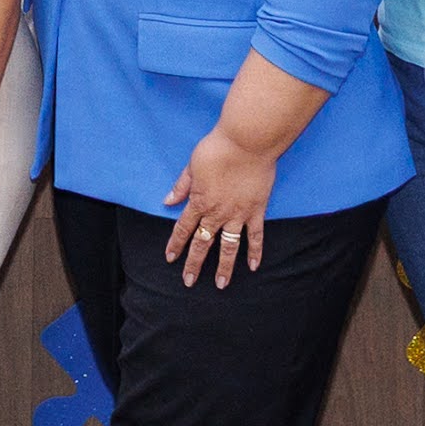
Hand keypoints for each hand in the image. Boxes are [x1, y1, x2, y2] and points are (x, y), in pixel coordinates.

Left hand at [165, 124, 280, 283]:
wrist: (247, 142)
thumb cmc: (218, 148)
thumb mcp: (192, 165)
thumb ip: (182, 186)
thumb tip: (168, 201)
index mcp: (199, 201)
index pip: (183, 229)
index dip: (176, 244)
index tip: (170, 258)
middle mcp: (217, 212)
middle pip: (203, 243)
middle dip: (194, 263)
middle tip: (188, 281)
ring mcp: (238, 214)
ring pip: (229, 246)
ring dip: (224, 266)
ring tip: (221, 283)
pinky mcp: (256, 210)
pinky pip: (256, 236)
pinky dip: (255, 251)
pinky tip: (253, 266)